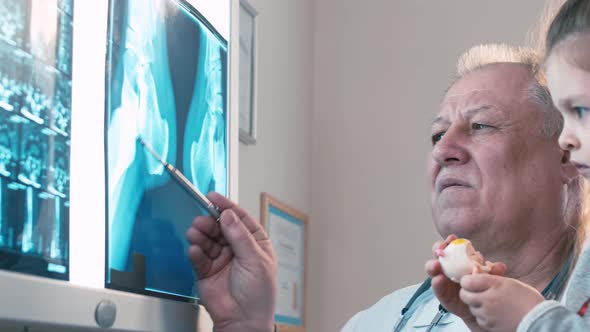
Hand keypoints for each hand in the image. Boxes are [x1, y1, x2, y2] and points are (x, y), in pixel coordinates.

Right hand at [186, 192, 276, 331]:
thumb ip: (239, 236)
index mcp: (254, 242)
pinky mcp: (206, 270)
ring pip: (207, 239)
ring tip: (195, 233)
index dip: (227, 206)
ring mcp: (221, 258)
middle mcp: (237, 247)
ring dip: (200, 235)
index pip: (239, 218)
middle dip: (210, 222)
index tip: (214, 197)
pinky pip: (199, 257)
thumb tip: (229, 215)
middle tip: (202, 220)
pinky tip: (195, 250)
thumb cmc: (259, 294)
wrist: (244, 320)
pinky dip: (195, 252)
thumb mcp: (254, 260)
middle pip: (220, 226)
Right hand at [425, 235, 506, 330]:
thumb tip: (500, 266)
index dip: (450, 241)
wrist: (481, 309)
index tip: (452, 238)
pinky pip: (436, 288)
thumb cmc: (483, 289)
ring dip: (432, 265)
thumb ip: (494, 272)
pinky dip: (436, 283)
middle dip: (437, 249)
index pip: (452, 246)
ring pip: (433, 269)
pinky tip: (439, 280)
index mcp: (459, 260)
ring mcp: (443, 280)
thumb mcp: (490, 279)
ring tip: (436, 265)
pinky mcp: (442, 293)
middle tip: (440, 250)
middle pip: (439, 254)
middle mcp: (449, 267)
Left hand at [459, 274, 543, 331]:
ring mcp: (488, 316)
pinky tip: (494, 314)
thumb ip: (491, 278)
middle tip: (477, 292)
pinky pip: (480, 320)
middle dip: (468, 293)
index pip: (466, 281)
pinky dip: (483, 316)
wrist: (540, 321)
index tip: (470, 280)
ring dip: (476, 305)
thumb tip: (475, 274)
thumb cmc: (528, 299)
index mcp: (493, 286)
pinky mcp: (490, 327)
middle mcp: (487, 301)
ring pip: (472, 308)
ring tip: (490, 303)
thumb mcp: (509, 282)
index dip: (467, 280)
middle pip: (465, 296)